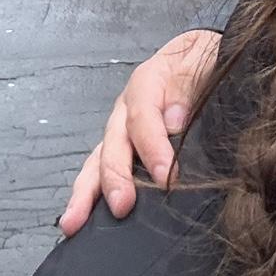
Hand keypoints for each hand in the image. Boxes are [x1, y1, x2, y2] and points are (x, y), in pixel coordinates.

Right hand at [58, 29, 220, 232]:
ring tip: (74, 222)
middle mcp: (126, 107)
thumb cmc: (202, 57)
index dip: (153, 147)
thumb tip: (174, 119)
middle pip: (114, 141)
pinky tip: (82, 218)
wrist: (202, 53)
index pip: (143, 116)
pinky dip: (91, 192)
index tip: (166, 177)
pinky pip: (101, 167)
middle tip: (121, 206)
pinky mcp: (122, 144)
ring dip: (87, 191)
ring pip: (98, 158)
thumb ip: (188, 81)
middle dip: (115, 176)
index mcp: (147, 82)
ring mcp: (120, 127)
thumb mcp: (201, 57)